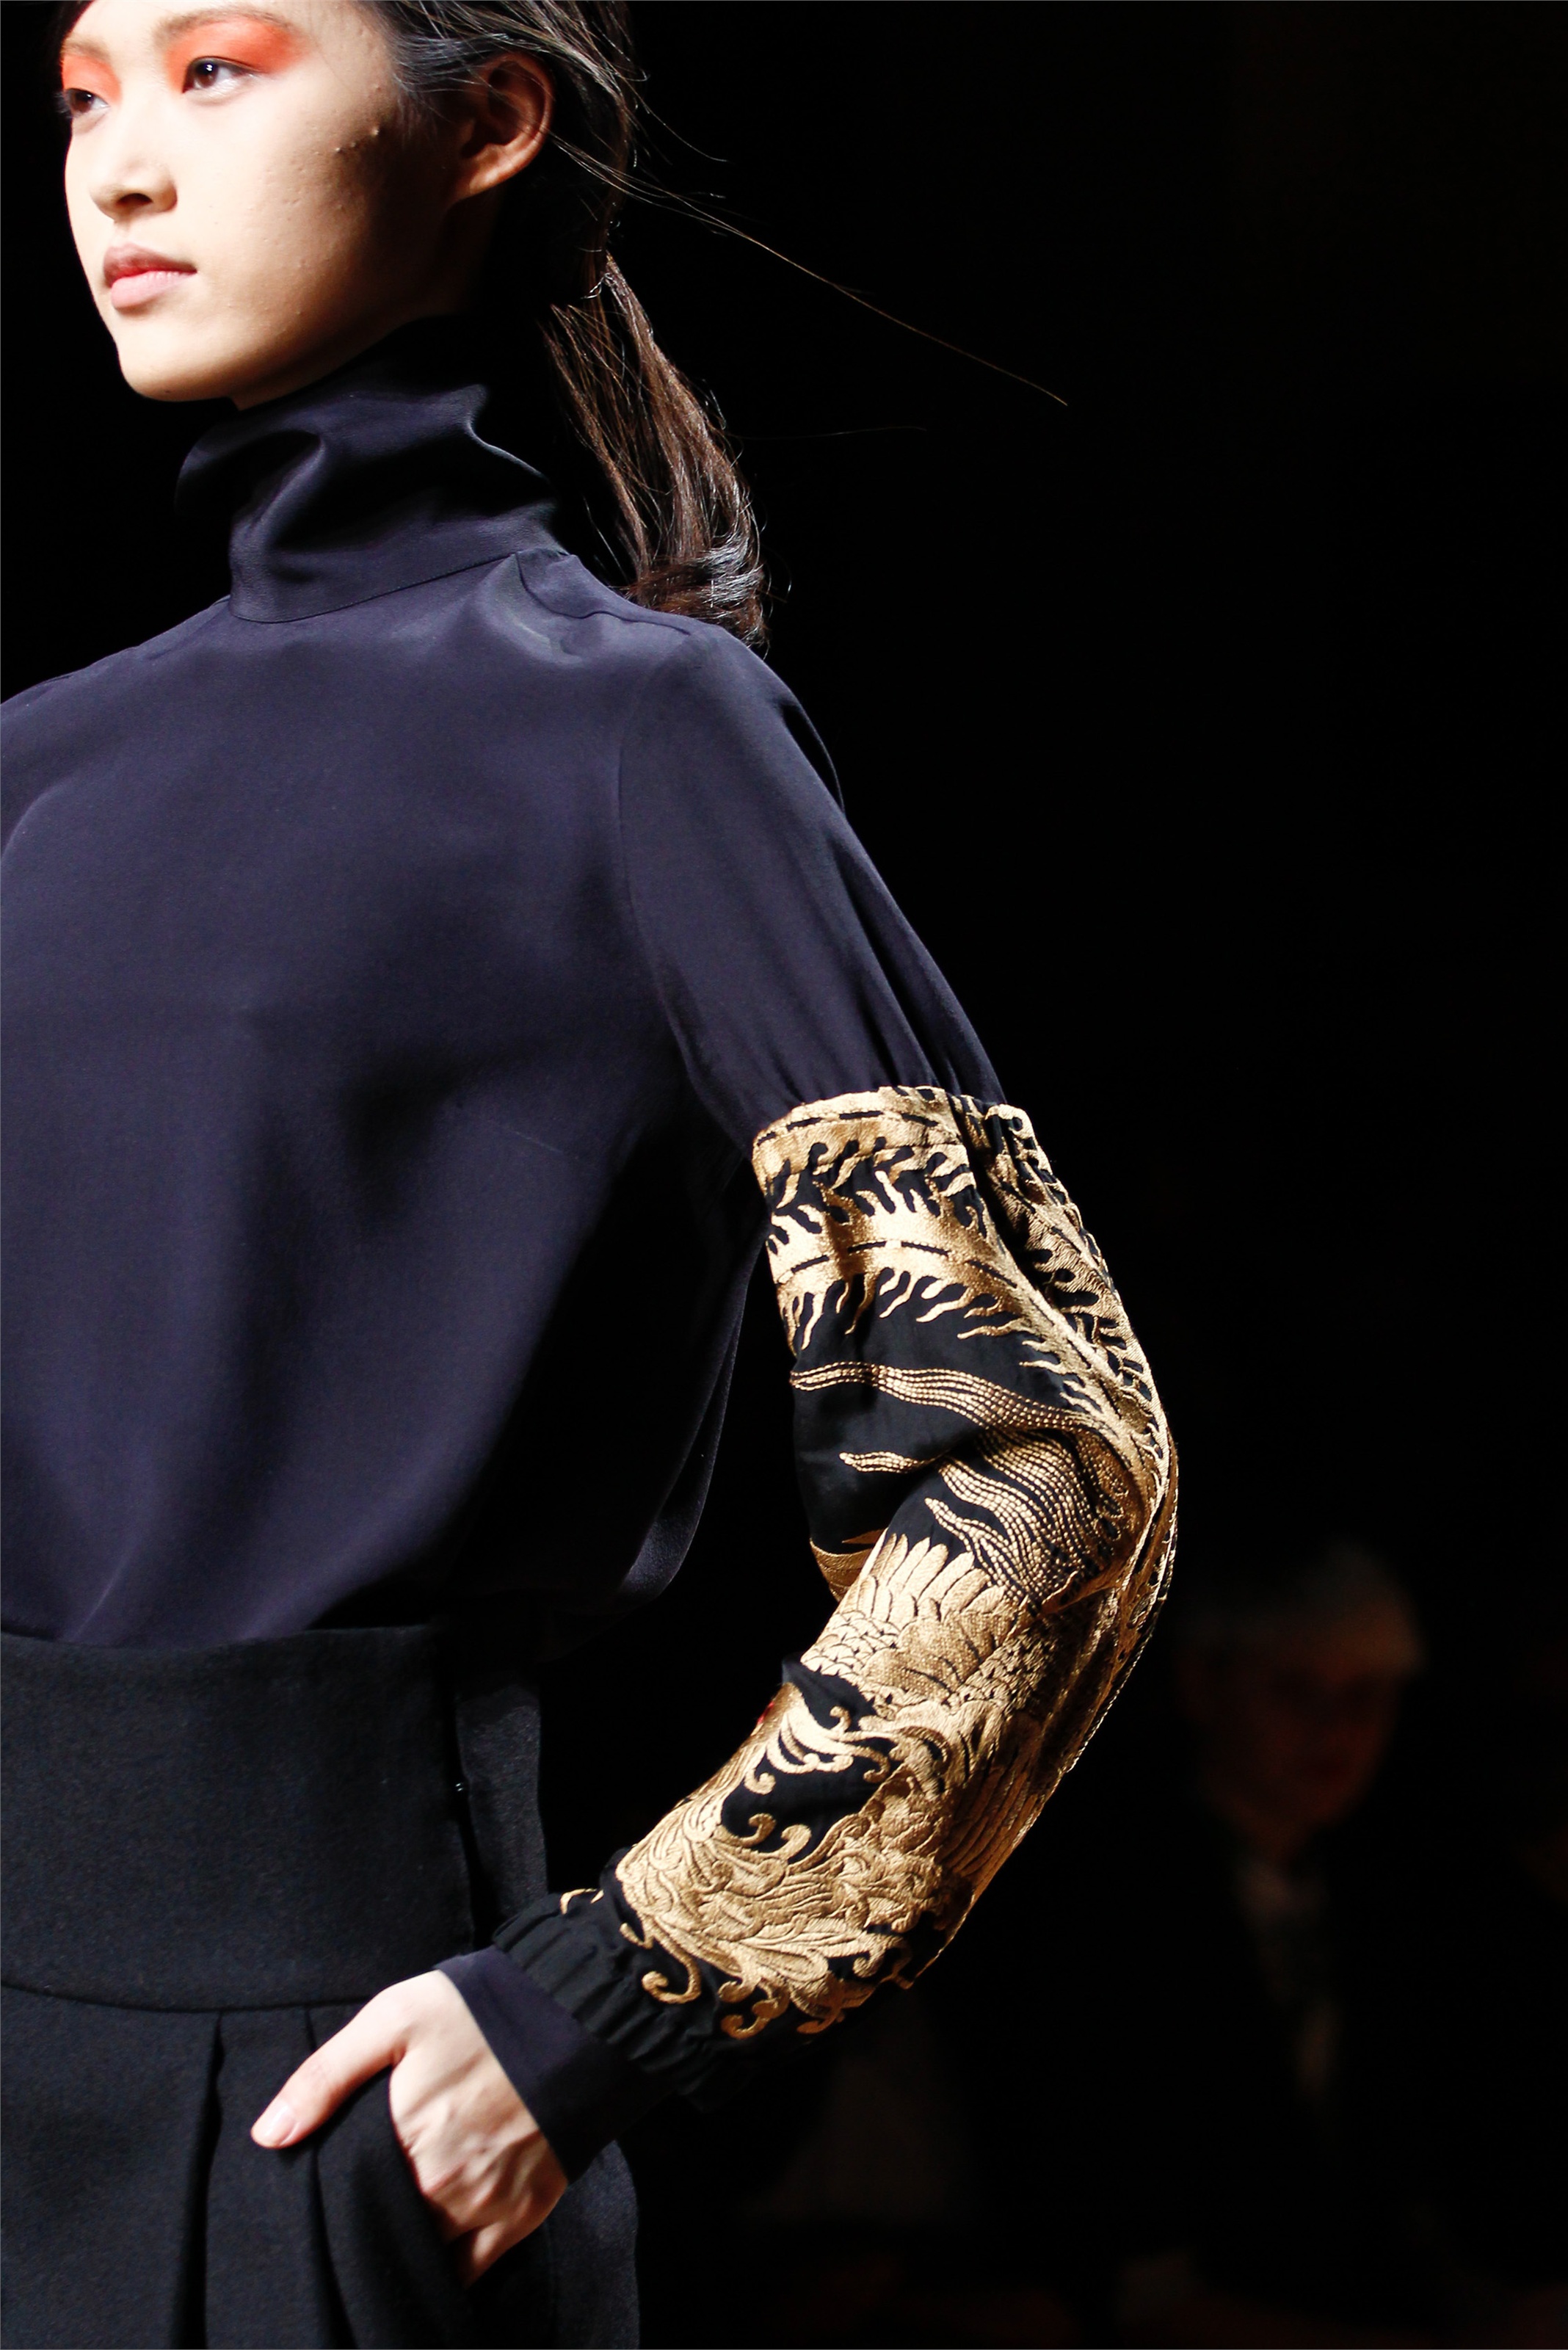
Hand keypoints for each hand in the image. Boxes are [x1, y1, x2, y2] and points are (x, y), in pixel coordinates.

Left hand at [252, 1969, 566, 2282]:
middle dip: (365, 2220)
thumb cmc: (479, 2013)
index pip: (345, 2200)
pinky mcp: (522, 2215)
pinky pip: (471, 2270)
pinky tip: (431, 2250)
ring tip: (393, 2217)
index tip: (322, 2190)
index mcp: (402, 2140)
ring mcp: (484, 2206)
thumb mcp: (393, 2019)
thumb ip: (327, 2076)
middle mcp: (441, 2186)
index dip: (329, 2199)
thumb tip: (268, 2135)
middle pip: (382, 2229)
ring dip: (404, 2243)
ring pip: (423, 2255)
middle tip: (362, 2196)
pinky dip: (447, 2269)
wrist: (576, 2015)